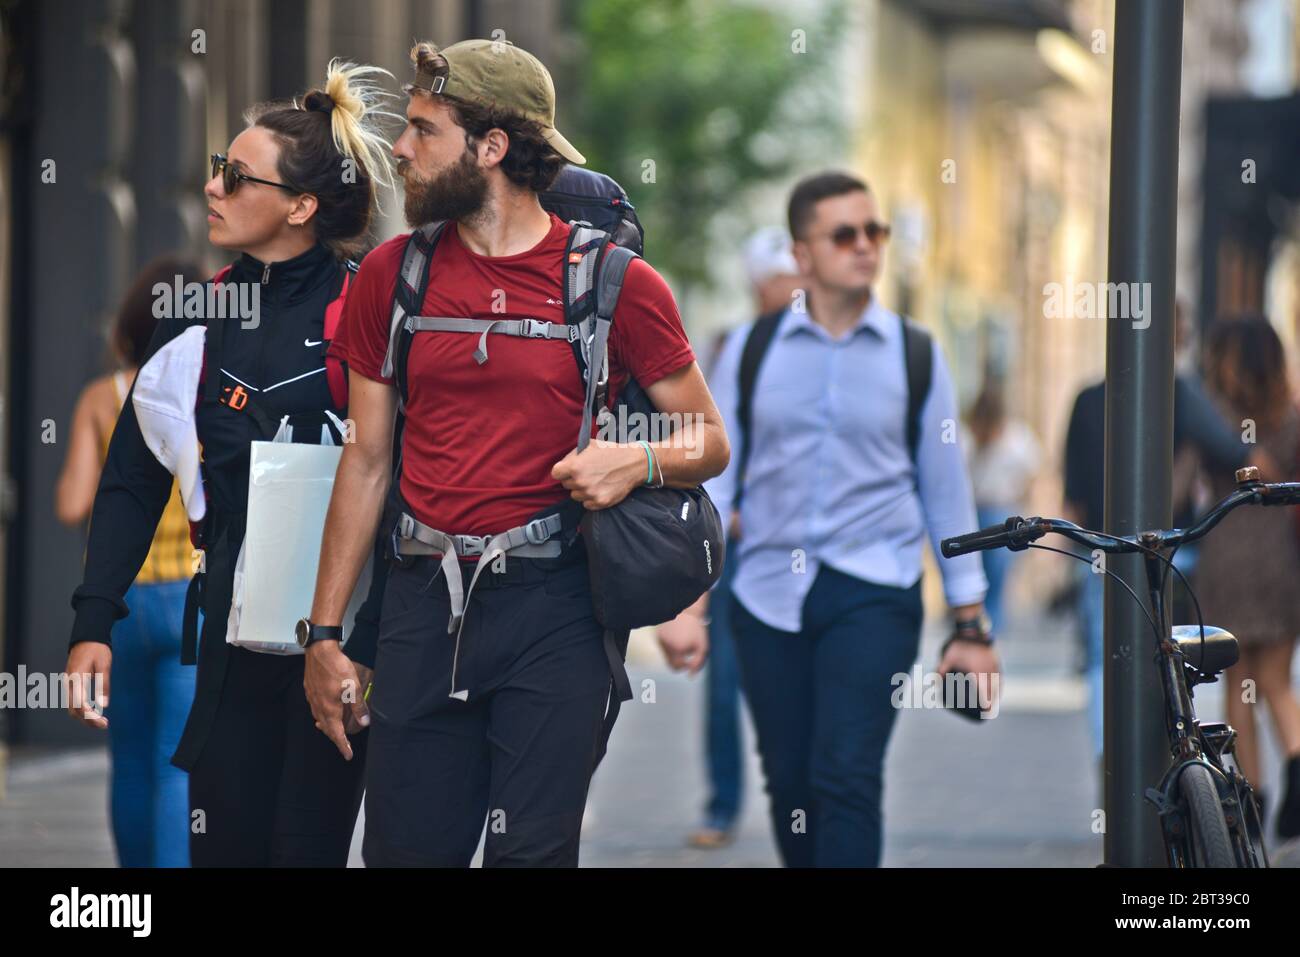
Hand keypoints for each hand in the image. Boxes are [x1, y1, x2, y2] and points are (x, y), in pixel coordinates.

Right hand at [65, 642, 111, 729]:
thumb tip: (104, 706)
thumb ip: (103, 684)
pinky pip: (73, 702)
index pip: (79, 704)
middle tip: (105, 724)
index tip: (103, 722)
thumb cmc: (97, 649)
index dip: (90, 716)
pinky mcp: (71, 684)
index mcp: (76, 678)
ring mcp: (68, 684)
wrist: (87, 637)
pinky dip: (82, 711)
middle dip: (88, 720)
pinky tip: (94, 712)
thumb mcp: (104, 664)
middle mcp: (69, 683)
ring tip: (101, 722)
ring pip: (72, 708)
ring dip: (85, 717)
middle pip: (74, 710)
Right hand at [303, 641, 368, 759]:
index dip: (343, 746)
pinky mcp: (310, 689)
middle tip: (344, 744)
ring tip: (335, 730)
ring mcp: (312, 698)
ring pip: (320, 718)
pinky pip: (316, 708)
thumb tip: (364, 722)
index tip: (348, 755)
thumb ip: (358, 706)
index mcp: (329, 709)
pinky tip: (326, 710)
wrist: (319, 650)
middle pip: (327, 728)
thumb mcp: (352, 686)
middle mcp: (318, 706)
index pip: (336, 734)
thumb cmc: (336, 667)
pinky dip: (322, 715)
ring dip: (328, 726)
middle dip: (336, 738)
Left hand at [551, 445, 642, 509]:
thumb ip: (573, 456)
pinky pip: (587, 504)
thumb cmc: (611, 452)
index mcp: (575, 466)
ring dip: (582, 490)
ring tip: (595, 481)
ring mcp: (590, 493)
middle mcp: (580, 481)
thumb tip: (563, 465)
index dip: (562, 471)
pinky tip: (600, 488)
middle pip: (566, 485)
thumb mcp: (589, 446)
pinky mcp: (600, 503)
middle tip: (587, 474)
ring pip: (575, 496)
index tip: (568, 470)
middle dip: (573, 479)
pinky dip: (591, 499)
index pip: (556, 473)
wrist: (633, 464)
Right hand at [657, 611, 708, 673]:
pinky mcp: (657, 635)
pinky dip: (670, 645)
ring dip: (674, 653)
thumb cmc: (697, 629)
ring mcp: (660, 640)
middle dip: (678, 661)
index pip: (677, 667)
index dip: (684, 666)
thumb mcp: (702, 647)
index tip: (690, 658)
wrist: (687, 610)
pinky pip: (663, 647)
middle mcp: (666, 646)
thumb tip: (690, 676)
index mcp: (677, 649)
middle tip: (687, 651)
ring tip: (682, 641)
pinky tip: (676, 636)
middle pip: (670, 663)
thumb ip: (698, 663)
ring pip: (666, 655)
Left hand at [937, 639, 1000, 711]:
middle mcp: (990, 671)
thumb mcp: (947, 657)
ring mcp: (995, 665)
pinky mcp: (996, 660)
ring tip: (993, 703)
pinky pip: (1000, 675)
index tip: (986, 712)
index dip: (988, 705)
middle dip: (992, 702)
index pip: (986, 694)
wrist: (972, 629)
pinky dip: (999, 683)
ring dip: (996, 694)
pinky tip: (998, 687)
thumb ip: (941, 670)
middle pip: (994, 691)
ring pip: (998, 684)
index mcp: (979, 673)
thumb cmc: (959, 644)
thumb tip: (934, 682)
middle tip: (988, 712)